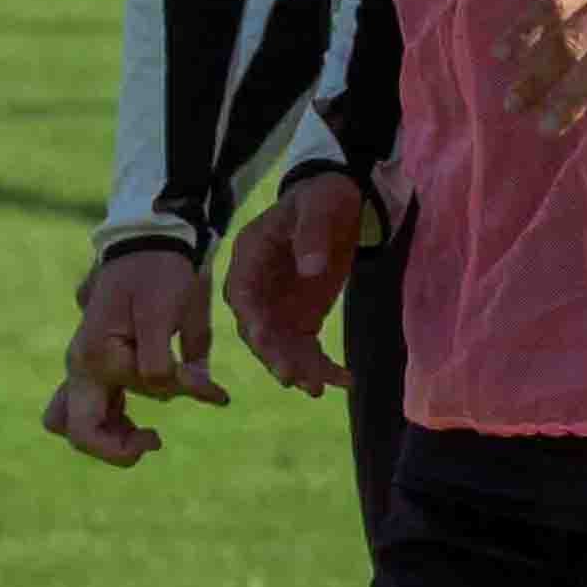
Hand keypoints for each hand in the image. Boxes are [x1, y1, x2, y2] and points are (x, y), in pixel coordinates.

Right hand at [43, 242, 221, 467]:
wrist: (148, 240)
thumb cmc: (158, 272)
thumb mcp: (167, 312)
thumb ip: (173, 364)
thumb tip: (207, 398)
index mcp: (93, 357)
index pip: (124, 405)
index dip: (163, 406)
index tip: (196, 400)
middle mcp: (81, 366)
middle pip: (77, 432)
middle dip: (114, 448)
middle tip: (153, 439)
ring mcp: (86, 368)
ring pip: (79, 425)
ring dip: (113, 438)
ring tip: (149, 434)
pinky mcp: (99, 368)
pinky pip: (95, 410)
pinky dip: (115, 423)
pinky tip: (141, 421)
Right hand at [229, 170, 372, 392]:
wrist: (337, 204)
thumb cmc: (320, 198)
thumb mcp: (318, 206)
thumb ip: (311, 234)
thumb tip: (311, 269)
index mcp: (250, 259)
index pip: (241, 295)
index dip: (251, 320)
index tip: (264, 340)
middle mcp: (258, 290)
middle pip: (258, 330)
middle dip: (273, 355)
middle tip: (292, 377)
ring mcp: (278, 309)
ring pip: (282, 347)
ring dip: (299, 369)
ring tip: (320, 388)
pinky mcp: (302, 320)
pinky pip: (308, 350)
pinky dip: (324, 367)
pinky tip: (345, 380)